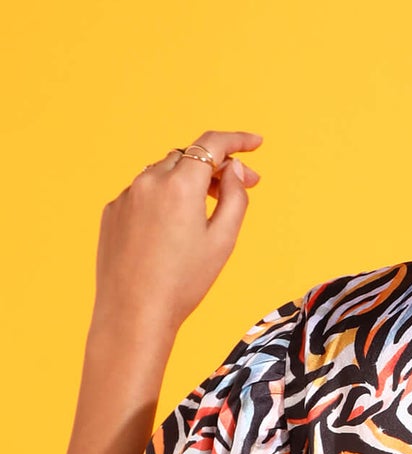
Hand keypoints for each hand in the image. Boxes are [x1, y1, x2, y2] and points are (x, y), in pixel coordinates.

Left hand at [93, 129, 263, 332]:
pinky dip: (165, 198)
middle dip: (218, 166)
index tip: (256, 143)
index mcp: (180, 185)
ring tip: (209, 207)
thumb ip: (235, 197)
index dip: (238, 140)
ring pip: (165, 172)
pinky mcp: (112, 212)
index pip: (212, 144)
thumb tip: (235, 169)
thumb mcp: (223, 240)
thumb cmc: (183, 282)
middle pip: (189, 157)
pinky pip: (144, 193)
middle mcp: (149, 181)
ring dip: (190, 180)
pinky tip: (175, 227)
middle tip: (245, 185)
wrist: (134, 313)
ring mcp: (126, 195)